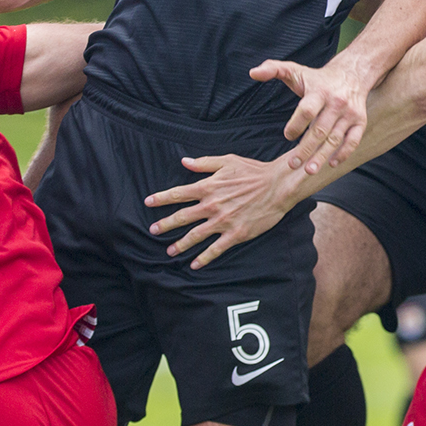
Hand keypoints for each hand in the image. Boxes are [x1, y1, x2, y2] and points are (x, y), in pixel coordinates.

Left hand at [145, 155, 302, 268]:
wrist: (277, 186)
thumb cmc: (254, 171)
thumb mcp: (227, 161)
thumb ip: (204, 163)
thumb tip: (184, 162)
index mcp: (209, 187)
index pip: (179, 193)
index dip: (161, 198)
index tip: (148, 202)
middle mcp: (212, 205)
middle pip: (182, 217)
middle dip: (165, 224)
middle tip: (152, 231)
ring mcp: (223, 221)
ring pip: (195, 235)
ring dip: (180, 244)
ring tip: (169, 251)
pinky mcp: (235, 234)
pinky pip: (215, 249)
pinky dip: (203, 258)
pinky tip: (194, 264)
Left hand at [254, 58, 370, 171]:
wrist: (352, 73)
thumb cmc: (318, 78)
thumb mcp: (296, 70)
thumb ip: (273, 69)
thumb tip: (253, 73)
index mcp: (319, 91)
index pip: (307, 111)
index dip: (296, 125)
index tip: (287, 136)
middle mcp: (336, 102)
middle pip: (320, 130)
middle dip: (306, 149)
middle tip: (293, 164)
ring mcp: (350, 113)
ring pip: (335, 139)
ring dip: (322, 156)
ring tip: (309, 170)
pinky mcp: (360, 121)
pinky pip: (353, 141)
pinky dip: (343, 153)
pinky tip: (331, 163)